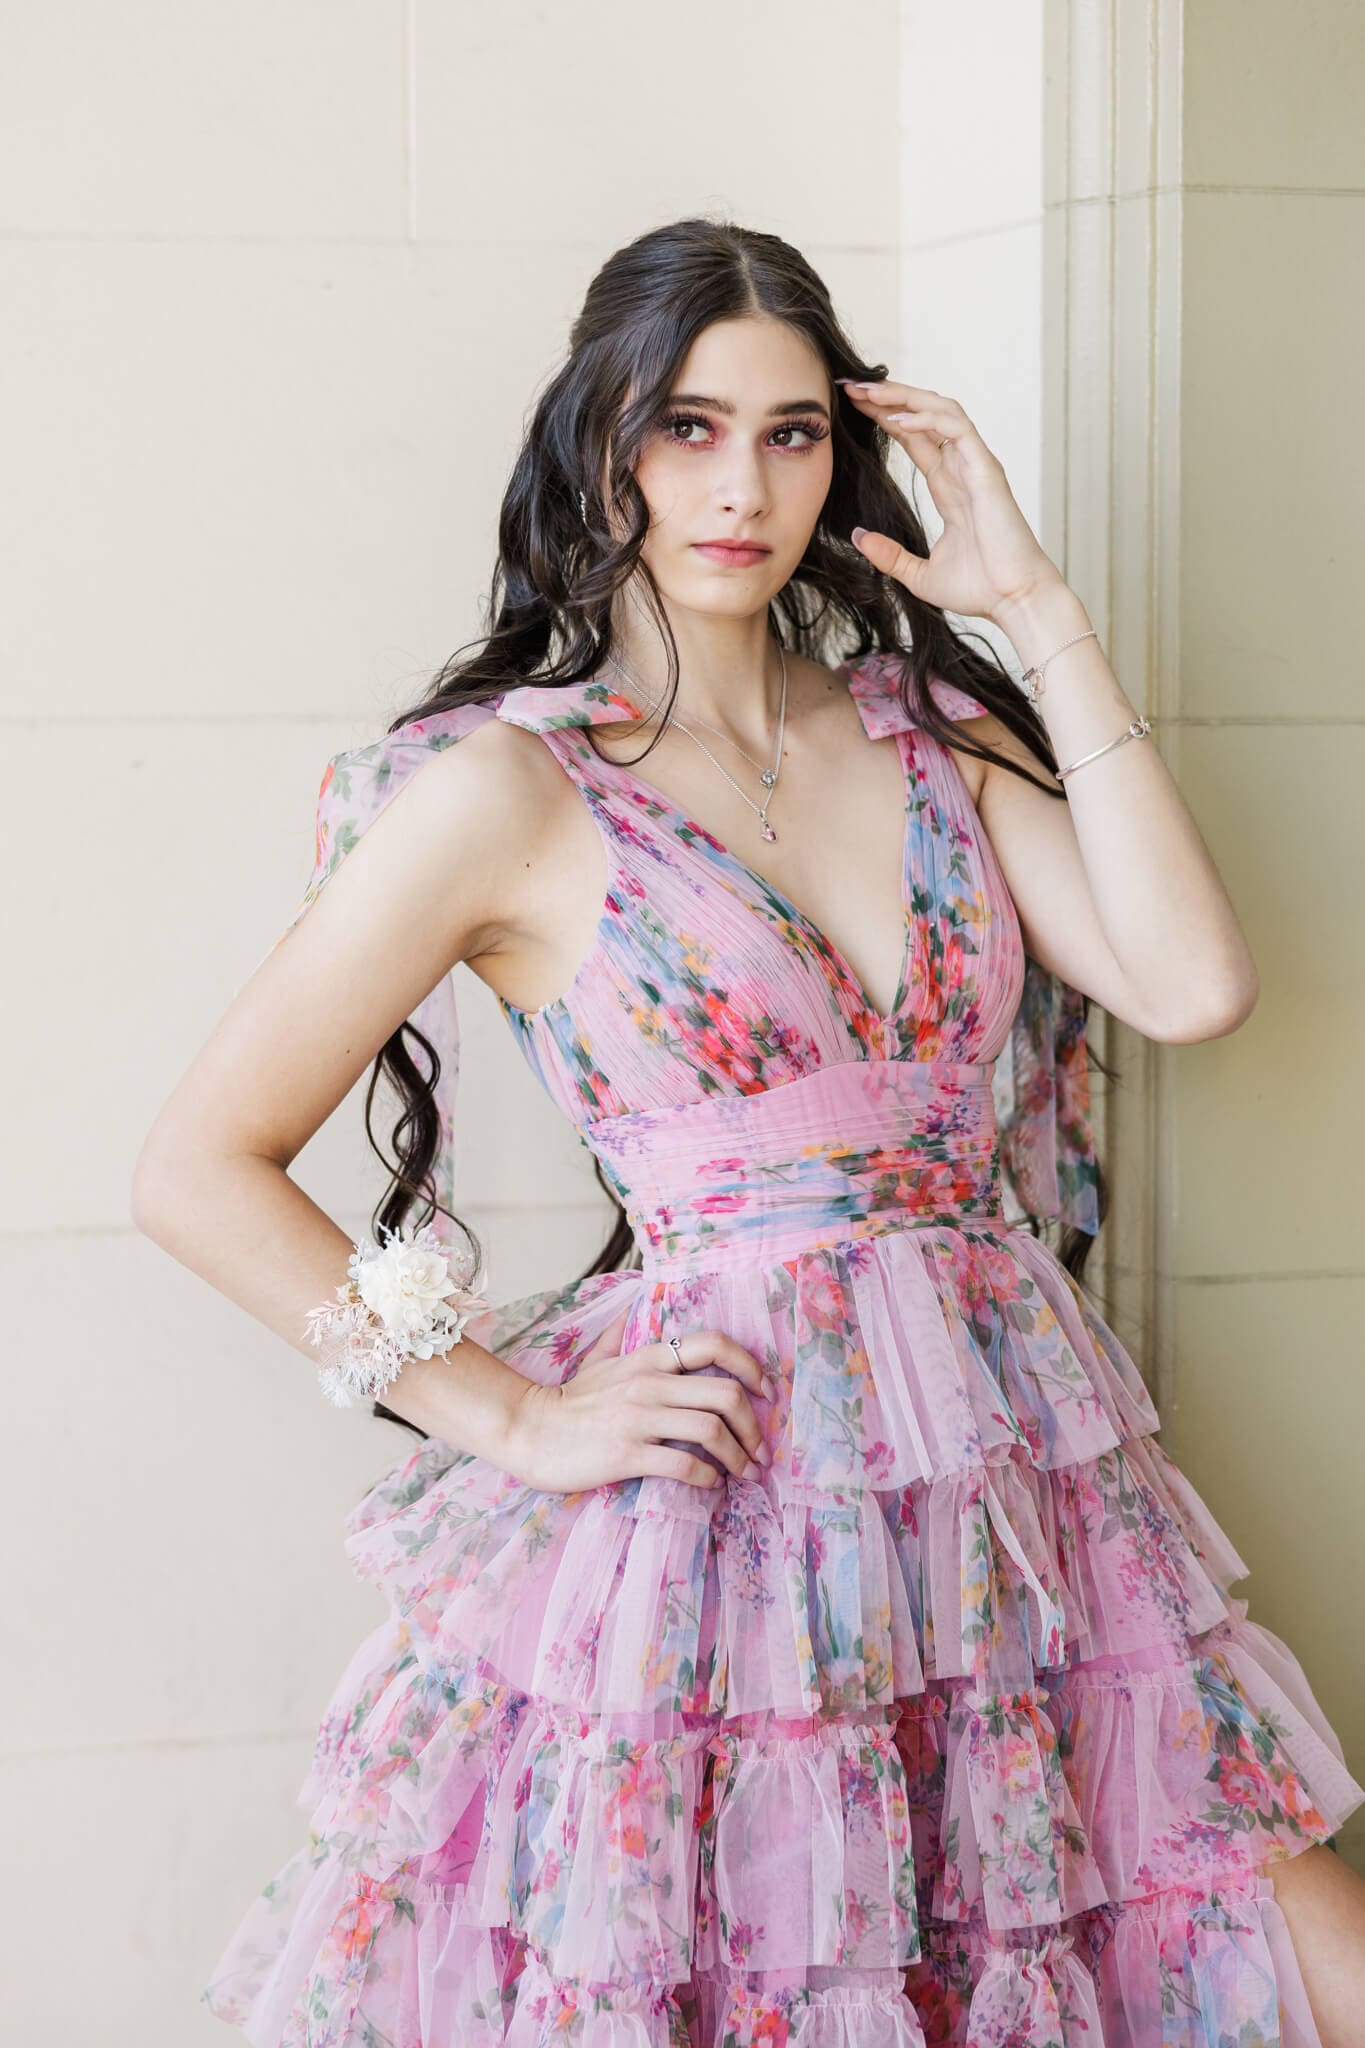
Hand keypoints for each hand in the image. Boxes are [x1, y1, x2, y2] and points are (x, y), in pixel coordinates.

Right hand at [505, 1305, 776, 1495]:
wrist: (527, 1432)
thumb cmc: (567, 1402)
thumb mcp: (595, 1360)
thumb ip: (619, 1336)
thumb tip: (629, 1308)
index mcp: (648, 1358)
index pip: (714, 1344)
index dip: (751, 1365)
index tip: (766, 1391)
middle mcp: (649, 1383)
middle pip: (726, 1393)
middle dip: (755, 1425)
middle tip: (761, 1450)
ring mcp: (638, 1418)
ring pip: (712, 1430)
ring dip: (739, 1456)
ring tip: (745, 1473)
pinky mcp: (627, 1454)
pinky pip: (685, 1464)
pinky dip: (709, 1478)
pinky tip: (712, 1485)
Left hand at [836, 376, 1064, 620]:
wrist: (1013, 601)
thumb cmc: (979, 589)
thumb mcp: (919, 575)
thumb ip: (889, 556)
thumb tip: (859, 537)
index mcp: (948, 487)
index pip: (913, 438)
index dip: (884, 418)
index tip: (852, 406)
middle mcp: (961, 469)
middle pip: (922, 416)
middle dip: (887, 397)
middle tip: (850, 386)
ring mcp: (975, 465)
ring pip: (941, 410)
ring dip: (904, 397)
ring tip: (868, 392)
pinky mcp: (986, 469)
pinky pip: (957, 428)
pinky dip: (928, 418)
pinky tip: (897, 419)